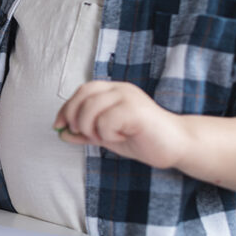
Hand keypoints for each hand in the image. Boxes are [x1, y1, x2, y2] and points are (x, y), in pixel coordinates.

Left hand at [54, 81, 186, 168]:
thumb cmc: (142, 139)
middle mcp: (121, 88)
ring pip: (91, 108)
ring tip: (107, 137)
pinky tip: (122, 136)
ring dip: (92, 129)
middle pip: (83, 95)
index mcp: (113, 90)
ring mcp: (129, 97)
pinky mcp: (136, 110)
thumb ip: (85, 133)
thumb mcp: (106, 136)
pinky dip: (107, 134)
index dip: (66, 108)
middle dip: (75, 118)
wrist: (176, 146)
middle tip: (85, 135)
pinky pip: (106, 120)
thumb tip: (61, 133)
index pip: (82, 91)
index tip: (59, 126)